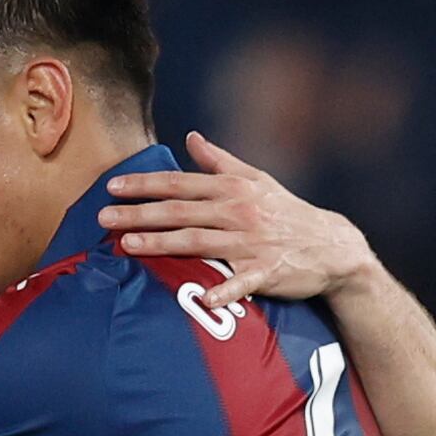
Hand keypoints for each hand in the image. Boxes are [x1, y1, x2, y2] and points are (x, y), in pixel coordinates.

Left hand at [97, 129, 371, 311]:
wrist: (332, 245)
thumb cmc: (287, 211)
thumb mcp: (257, 179)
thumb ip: (220, 160)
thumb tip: (190, 138)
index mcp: (233, 188)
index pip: (180, 183)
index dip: (146, 184)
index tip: (113, 186)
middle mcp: (238, 211)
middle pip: (181, 211)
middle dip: (140, 212)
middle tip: (104, 217)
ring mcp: (251, 242)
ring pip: (199, 241)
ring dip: (163, 242)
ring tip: (128, 245)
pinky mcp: (266, 271)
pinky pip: (242, 282)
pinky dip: (224, 290)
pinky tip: (203, 298)